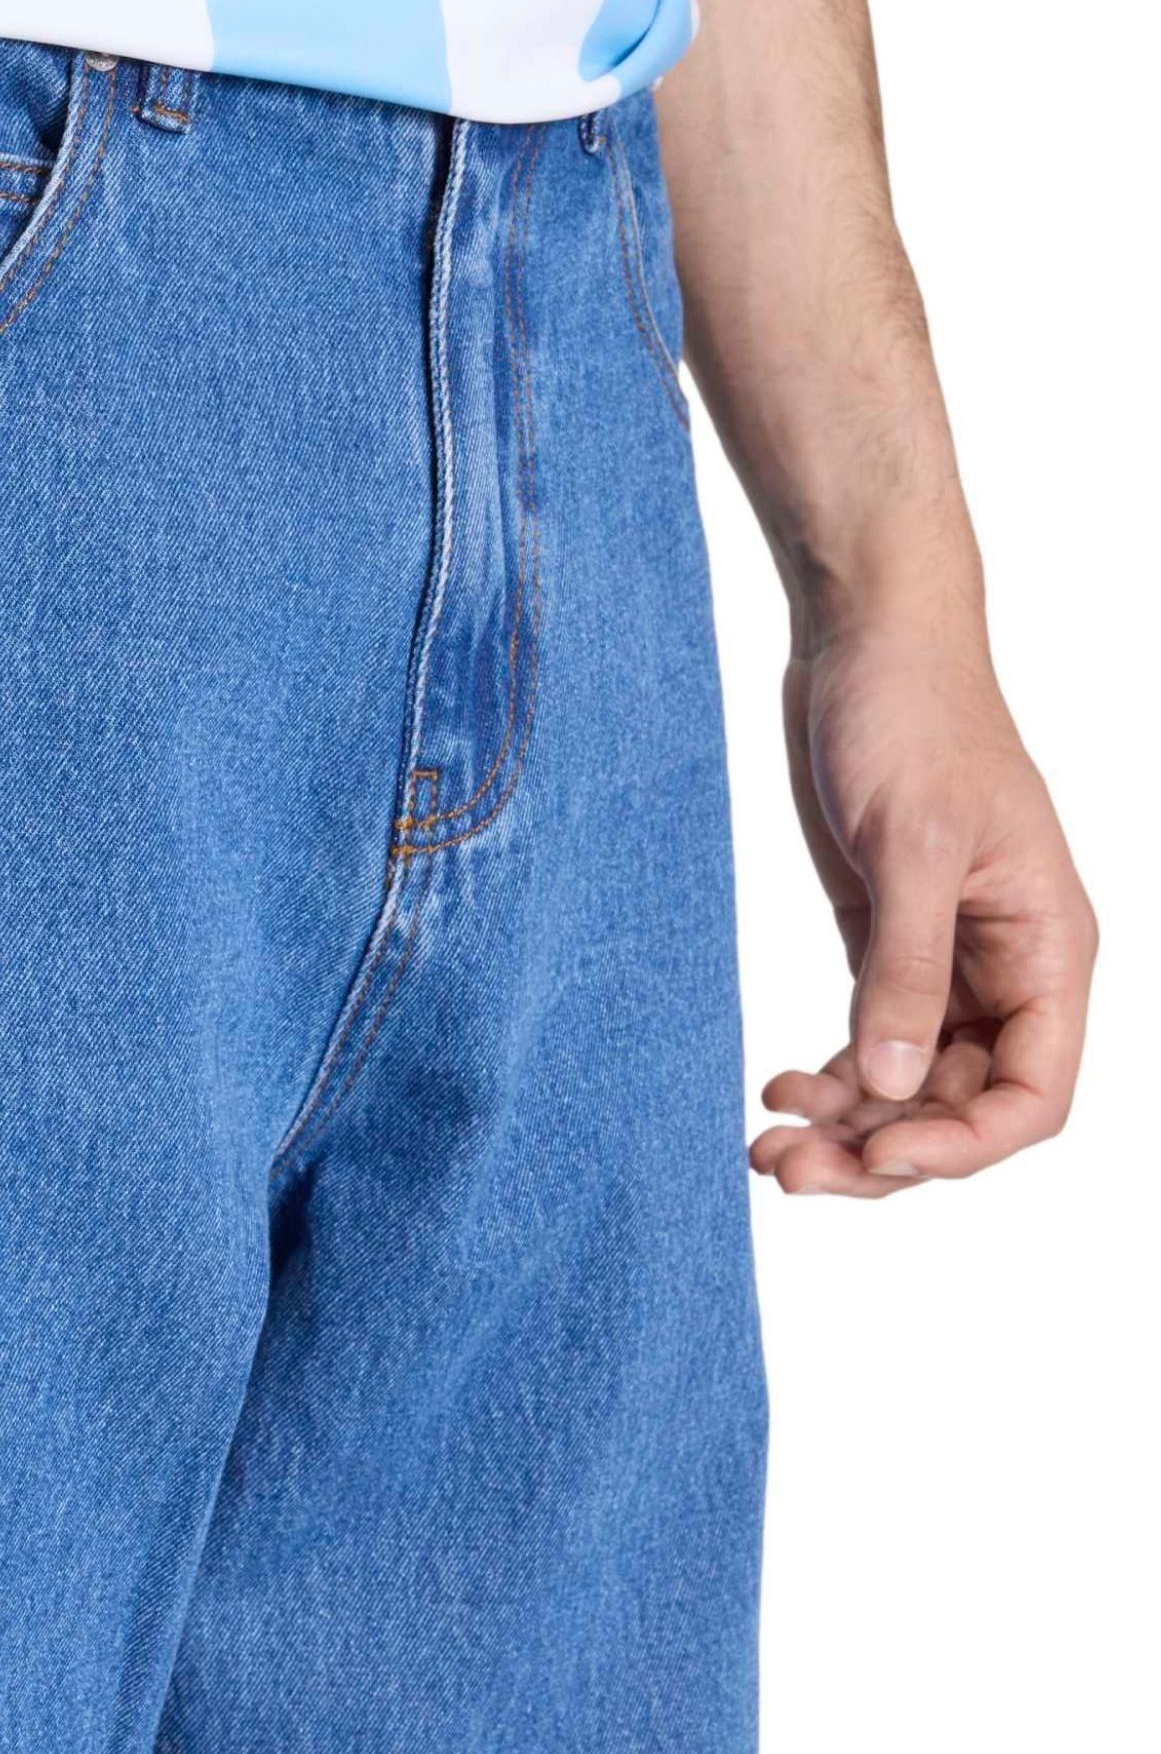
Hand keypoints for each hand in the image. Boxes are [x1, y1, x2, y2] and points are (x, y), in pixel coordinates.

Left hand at [751, 607, 1096, 1197]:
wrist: (866, 642)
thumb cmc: (912, 717)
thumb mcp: (912, 842)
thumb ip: (905, 965)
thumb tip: (889, 1083)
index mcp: (1047, 950)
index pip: (1031, 1093)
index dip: (960, 1146)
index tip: (875, 1154)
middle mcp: (1006, 969)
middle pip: (959, 1106)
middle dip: (881, 1149)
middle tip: (783, 1169)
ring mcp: (945, 960)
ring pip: (909, 1084)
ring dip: (847, 1125)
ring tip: (766, 1146)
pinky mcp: (887, 940)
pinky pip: (871, 1040)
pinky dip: (833, 1075)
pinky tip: (778, 1086)